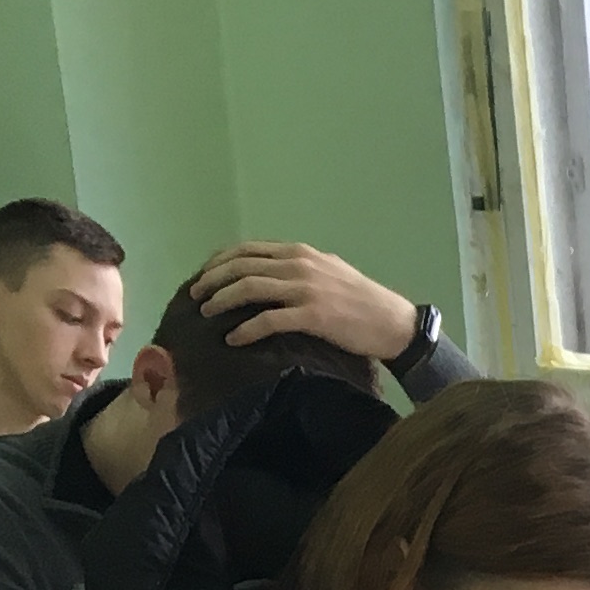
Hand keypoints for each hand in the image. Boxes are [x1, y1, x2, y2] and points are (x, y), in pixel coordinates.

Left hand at [188, 240, 421, 363]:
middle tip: (195, 297)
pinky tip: (233, 340)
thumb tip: (270, 276)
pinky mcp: (313, 315)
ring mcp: (306, 289)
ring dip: (222, 300)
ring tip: (206, 315)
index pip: (248, 249)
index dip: (220, 262)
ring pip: (249, 287)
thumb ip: (299, 270)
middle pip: (241, 265)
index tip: (204, 276)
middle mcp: (299, 264)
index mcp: (299, 252)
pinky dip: (246, 329)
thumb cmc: (362, 302)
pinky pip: (269, 319)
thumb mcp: (328, 273)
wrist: (394, 323)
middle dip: (212, 280)